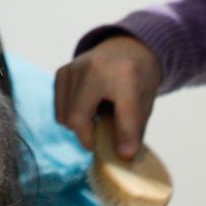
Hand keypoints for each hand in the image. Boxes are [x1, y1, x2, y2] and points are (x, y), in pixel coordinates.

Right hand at [54, 34, 161, 159]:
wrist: (125, 48)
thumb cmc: (138, 79)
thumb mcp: (146, 101)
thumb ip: (134, 128)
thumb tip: (122, 157)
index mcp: (125, 74)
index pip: (124, 115)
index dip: (126, 140)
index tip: (126, 155)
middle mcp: (94, 68)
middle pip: (77, 119)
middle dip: (88, 139)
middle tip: (100, 142)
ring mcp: (74, 68)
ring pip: (65, 117)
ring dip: (80, 127)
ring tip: (97, 118)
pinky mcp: (62, 72)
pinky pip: (59, 109)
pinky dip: (71, 116)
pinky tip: (87, 107)